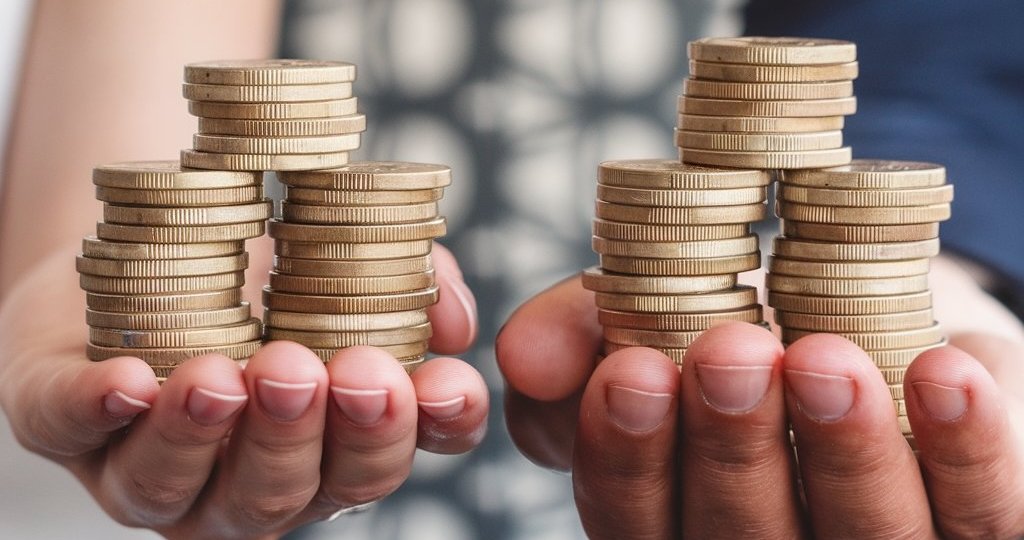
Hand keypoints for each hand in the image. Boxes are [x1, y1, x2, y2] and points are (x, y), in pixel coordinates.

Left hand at [0, 243, 487, 538]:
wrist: (145, 250)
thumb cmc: (260, 277)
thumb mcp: (348, 264)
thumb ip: (412, 284)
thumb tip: (452, 321)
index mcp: (322, 444)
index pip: (386, 457)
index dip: (427, 430)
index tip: (444, 385)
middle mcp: (244, 477)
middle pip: (290, 493)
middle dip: (320, 437)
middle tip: (338, 373)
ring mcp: (153, 464)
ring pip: (181, 490)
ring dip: (213, 437)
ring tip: (232, 375)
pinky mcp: (66, 419)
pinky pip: (75, 427)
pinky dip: (103, 409)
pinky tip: (133, 381)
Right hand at [497, 273, 1023, 538]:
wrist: (879, 328)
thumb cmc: (750, 327)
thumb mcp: (655, 317)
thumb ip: (581, 332)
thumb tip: (520, 353)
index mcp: (674, 513)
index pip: (634, 517)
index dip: (628, 455)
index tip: (631, 372)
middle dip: (734, 451)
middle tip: (733, 354)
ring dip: (842, 452)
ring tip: (826, 357)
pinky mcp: (977, 534)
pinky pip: (982, 517)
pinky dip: (962, 449)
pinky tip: (943, 373)